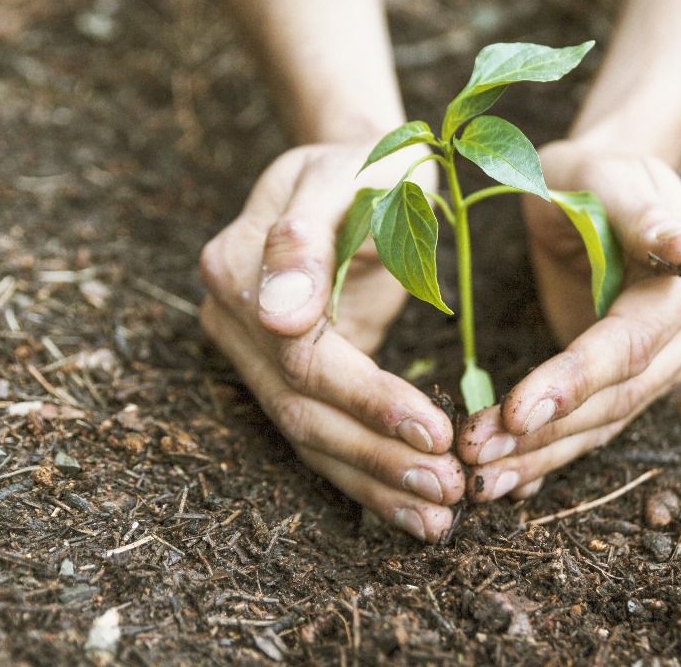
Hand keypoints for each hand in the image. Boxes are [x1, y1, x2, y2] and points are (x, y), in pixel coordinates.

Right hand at [200, 143, 463, 541]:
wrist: (359, 167)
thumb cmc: (367, 163)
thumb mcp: (349, 175)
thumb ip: (307, 237)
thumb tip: (277, 317)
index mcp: (237, 265)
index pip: (301, 356)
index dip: (368, 399)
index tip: (436, 430)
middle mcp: (231, 317)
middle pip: (301, 409)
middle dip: (377, 456)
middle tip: (449, 491)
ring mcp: (251, 352)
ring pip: (308, 436)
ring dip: (374, 483)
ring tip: (439, 517)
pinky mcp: (284, 375)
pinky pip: (321, 435)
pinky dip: (367, 475)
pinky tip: (413, 509)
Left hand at [457, 140, 680, 500]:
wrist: (594, 190)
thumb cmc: (594, 174)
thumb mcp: (607, 178)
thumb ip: (646, 214)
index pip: (628, 345)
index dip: (574, 381)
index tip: (514, 412)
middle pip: (616, 399)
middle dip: (545, 433)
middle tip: (474, 455)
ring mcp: (663, 364)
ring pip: (602, 424)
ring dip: (541, 457)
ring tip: (480, 480)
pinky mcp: (629, 382)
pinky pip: (591, 427)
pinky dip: (548, 456)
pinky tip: (507, 482)